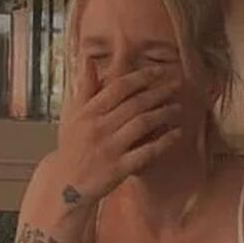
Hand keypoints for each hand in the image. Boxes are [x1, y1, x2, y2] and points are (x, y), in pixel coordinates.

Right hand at [53, 56, 183, 205]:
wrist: (65, 184)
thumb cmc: (72, 147)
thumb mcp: (72, 116)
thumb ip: (85, 88)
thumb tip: (88, 58)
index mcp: (88, 113)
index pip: (118, 88)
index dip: (141, 77)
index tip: (158, 71)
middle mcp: (99, 128)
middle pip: (134, 104)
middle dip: (158, 92)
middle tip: (176, 85)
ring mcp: (110, 148)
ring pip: (142, 124)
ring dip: (163, 113)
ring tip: (178, 108)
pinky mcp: (120, 168)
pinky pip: (147, 151)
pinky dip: (164, 141)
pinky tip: (177, 134)